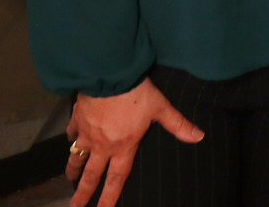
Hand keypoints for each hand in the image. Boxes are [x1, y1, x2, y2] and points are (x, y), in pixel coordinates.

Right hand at [66, 77, 203, 206]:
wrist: (109, 74)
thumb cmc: (136, 93)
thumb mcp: (161, 108)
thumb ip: (178, 124)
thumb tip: (199, 137)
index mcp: (123, 146)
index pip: (116, 179)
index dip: (108, 198)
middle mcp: (102, 145)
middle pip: (91, 175)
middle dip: (82, 194)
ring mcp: (87, 132)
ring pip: (77, 156)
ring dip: (73, 168)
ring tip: (70, 178)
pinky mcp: (77, 117)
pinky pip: (72, 132)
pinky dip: (71, 138)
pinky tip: (70, 140)